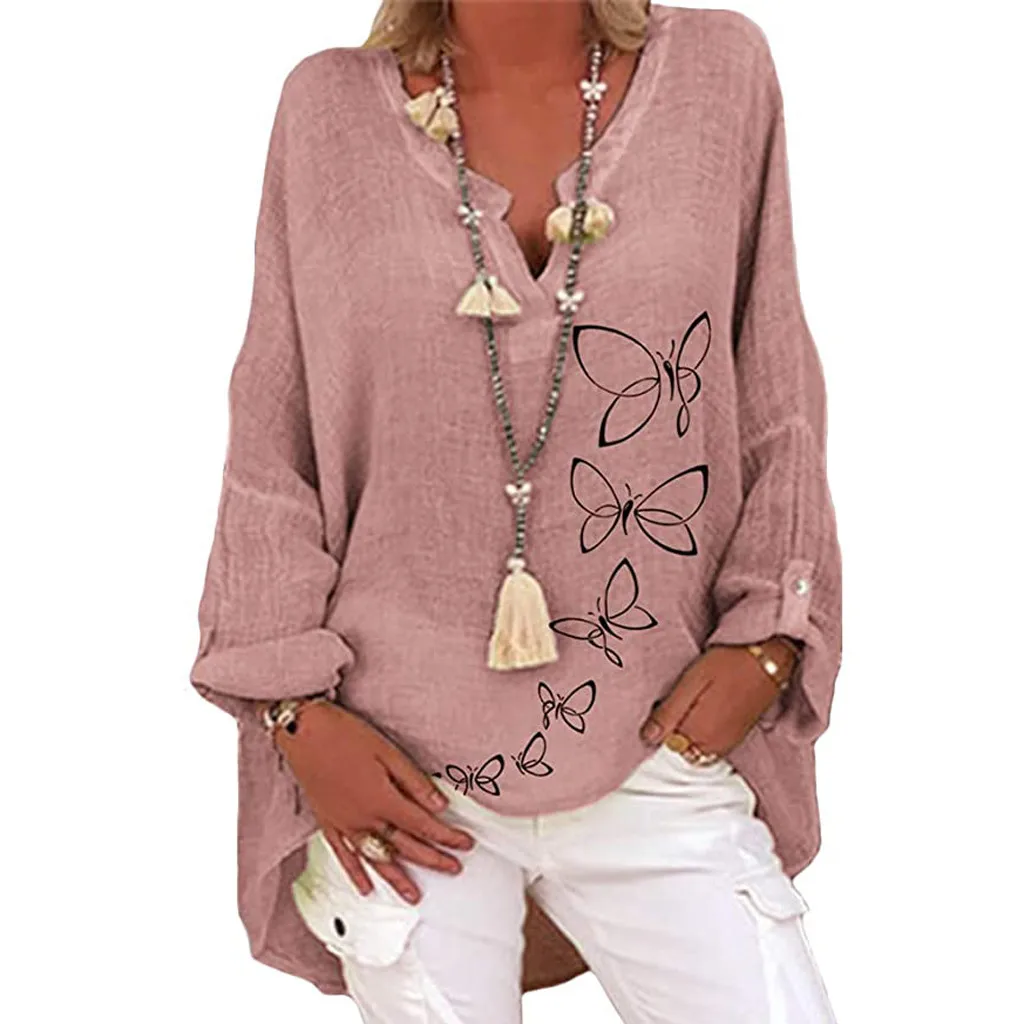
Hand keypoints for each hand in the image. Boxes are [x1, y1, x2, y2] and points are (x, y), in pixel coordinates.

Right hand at [271, 700, 475, 903]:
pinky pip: (344, 856)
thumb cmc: (344, 734)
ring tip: (414, 895)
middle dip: (432, 859)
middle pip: (405, 846)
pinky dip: (356, 874)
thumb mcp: (388, 751)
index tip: (464, 844)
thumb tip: (439, 804)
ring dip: (398, 878)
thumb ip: (414, 782)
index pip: (423, 825)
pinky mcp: (328, 823)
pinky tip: (366, 888)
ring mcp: (344, 824)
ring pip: (377, 859)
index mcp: (382, 799)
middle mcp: (364, 818)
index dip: (447, 836)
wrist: (303, 731)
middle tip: (453, 868)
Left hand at [638, 637, 797, 754]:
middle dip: (672, 732)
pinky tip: (703, 712)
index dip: (658, 728)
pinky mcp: (736, 739)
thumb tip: (647, 737)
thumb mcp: (693, 681)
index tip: (659, 709)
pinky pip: (710, 748)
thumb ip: (670, 712)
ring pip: (694, 750)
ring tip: (690, 704)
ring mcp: (726, 745)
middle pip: (679, 750)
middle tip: (675, 703)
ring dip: (687, 734)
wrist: (771, 662)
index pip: (665, 746)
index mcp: (699, 733)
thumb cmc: (730, 664)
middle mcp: (713, 746)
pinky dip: (701, 736)